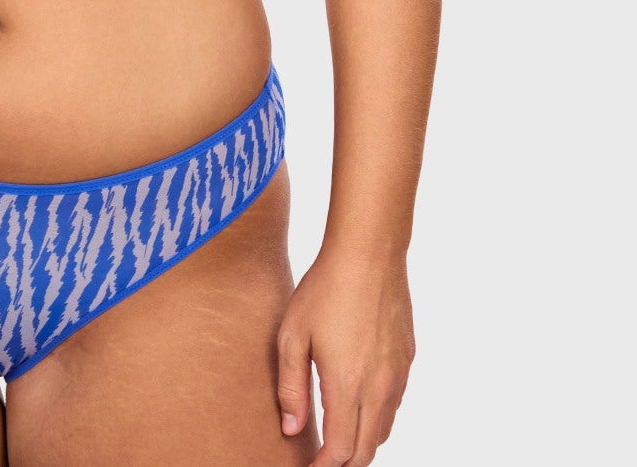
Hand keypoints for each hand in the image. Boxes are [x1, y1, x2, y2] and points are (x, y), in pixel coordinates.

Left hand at [276, 244, 414, 465]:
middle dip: (344, 461)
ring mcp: (397, 375)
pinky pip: (394, 402)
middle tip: (322, 458)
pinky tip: (358, 399)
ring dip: (362, 440)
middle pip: (366, 450)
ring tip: (338, 433)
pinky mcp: (407, 359)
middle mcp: (378, 388)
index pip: (341, 451)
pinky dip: (377, 415)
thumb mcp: (292, 335)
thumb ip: (291, 387)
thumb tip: (292, 428)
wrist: (369, 254)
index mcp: (347, 386)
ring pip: (383, 429)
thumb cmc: (324, 290)